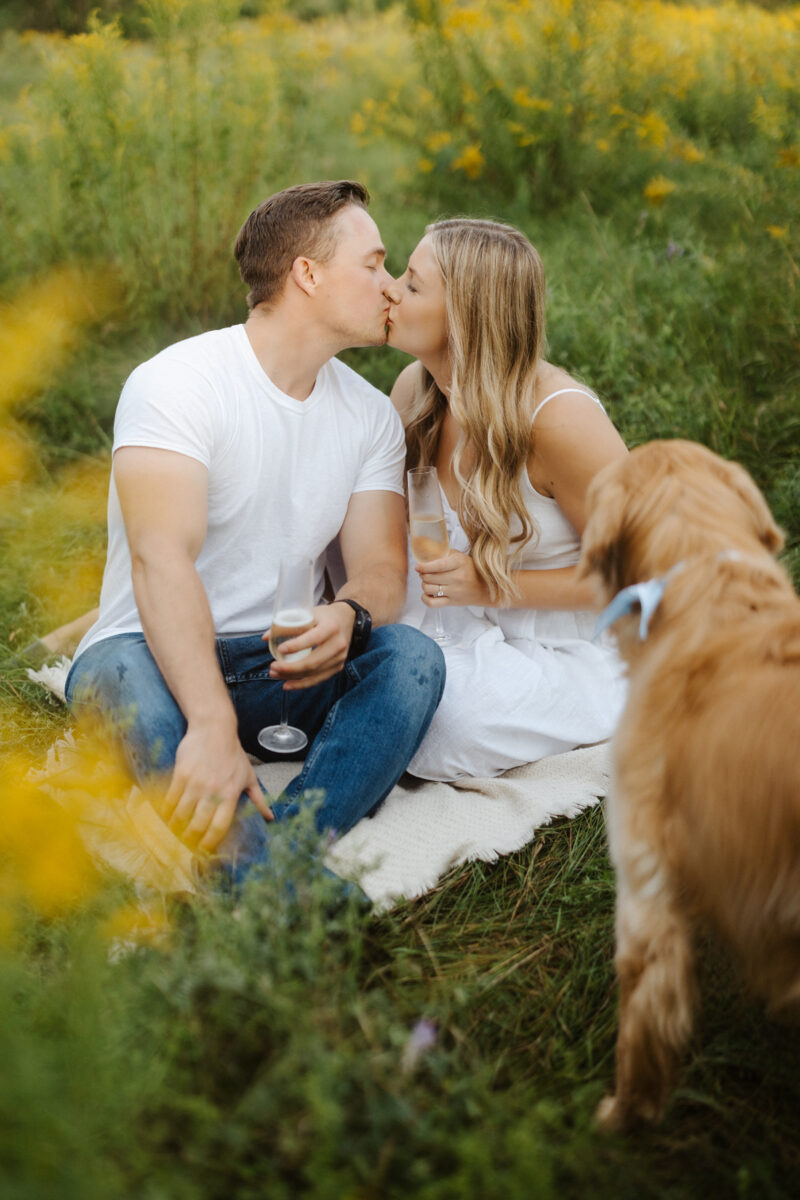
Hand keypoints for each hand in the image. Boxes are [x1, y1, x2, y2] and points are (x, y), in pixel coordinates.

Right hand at [156, 719, 272, 854]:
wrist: (214, 728)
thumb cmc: (233, 753)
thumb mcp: (249, 776)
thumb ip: (259, 799)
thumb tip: (271, 817)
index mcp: (231, 794)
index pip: (219, 827)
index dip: (209, 843)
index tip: (203, 851)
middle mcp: (213, 791)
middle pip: (197, 825)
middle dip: (189, 839)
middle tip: (184, 845)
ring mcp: (195, 783)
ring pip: (181, 814)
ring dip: (175, 827)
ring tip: (173, 833)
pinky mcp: (181, 774)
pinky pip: (170, 799)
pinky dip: (165, 811)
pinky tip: (164, 816)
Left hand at [265, 602, 355, 689]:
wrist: (347, 619)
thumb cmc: (324, 616)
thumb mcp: (309, 613)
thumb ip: (289, 624)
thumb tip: (266, 638)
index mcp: (331, 627)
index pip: (313, 639)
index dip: (296, 646)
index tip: (279, 650)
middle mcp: (338, 644)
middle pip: (313, 662)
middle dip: (290, 668)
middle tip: (272, 667)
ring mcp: (340, 657)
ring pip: (314, 673)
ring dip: (292, 677)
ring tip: (275, 674)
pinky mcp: (338, 666)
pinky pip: (319, 679)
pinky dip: (302, 683)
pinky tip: (287, 684)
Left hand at [416, 549, 490, 607]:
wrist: (486, 588)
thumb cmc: (471, 570)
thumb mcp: (461, 557)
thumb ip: (445, 554)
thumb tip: (427, 554)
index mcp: (459, 563)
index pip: (437, 565)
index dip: (424, 566)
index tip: (417, 566)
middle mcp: (457, 578)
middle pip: (429, 577)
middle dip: (423, 574)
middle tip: (424, 572)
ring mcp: (455, 591)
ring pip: (428, 589)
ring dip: (424, 584)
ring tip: (427, 581)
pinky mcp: (452, 602)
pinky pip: (432, 603)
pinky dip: (425, 598)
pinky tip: (427, 593)